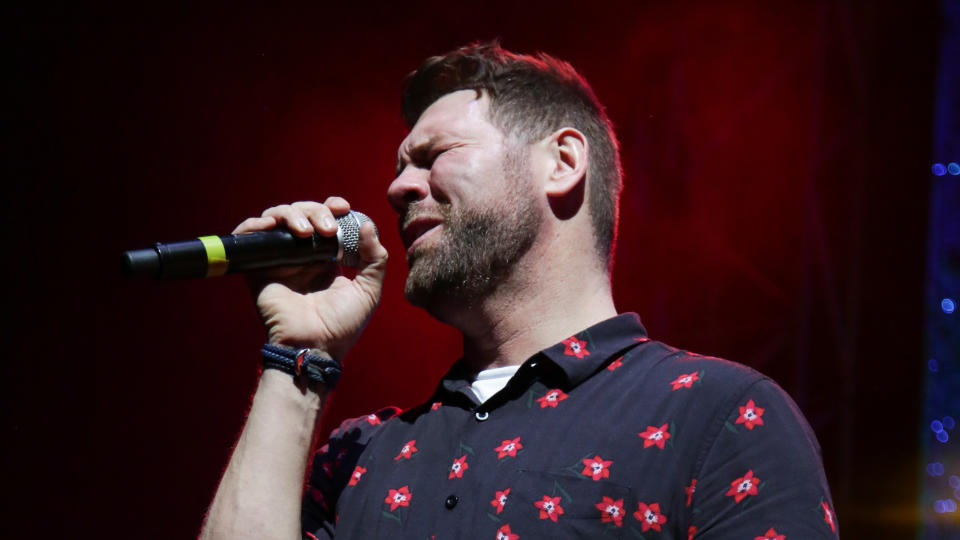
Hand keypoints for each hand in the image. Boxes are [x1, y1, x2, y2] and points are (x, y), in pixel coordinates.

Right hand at [232, 197, 387, 359]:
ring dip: (292, 214)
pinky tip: (268, 226)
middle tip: (327, 229)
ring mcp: (280, 260)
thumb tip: (367, 225)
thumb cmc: (343, 325)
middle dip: (316, 211)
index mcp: (327, 258)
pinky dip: (253, 225)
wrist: (314, 346)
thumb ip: (374, 258)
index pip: (325, 219)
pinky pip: (249, 237)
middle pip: (303, 212)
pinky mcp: (258, 268)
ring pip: (277, 218)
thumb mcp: (369, 290)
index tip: (343, 207)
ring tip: (306, 232)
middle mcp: (302, 255)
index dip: (332, 207)